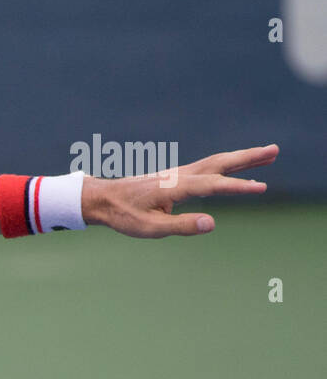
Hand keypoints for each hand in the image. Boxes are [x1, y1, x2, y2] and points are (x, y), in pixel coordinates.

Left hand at [83, 144, 278, 237]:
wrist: (102, 199)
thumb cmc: (124, 216)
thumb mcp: (149, 228)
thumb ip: (181, 226)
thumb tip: (211, 223)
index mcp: (174, 187)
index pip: (212, 186)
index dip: (236, 187)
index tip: (261, 187)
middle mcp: (179, 176)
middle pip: (220, 163)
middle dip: (248, 158)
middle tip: (276, 150)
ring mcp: (179, 174)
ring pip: (216, 162)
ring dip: (242, 158)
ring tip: (269, 155)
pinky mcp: (176, 177)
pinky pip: (208, 168)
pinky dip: (227, 165)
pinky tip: (235, 171)